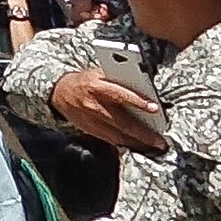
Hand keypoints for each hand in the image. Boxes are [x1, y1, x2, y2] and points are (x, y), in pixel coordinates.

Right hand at [49, 71, 165, 151]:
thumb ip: (119, 81)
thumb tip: (145, 87)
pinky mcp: (91, 131)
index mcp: (96, 87)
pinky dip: (126, 144)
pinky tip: (137, 146)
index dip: (138, 101)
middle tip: (160, 141)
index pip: (120, 94)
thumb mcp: (99, 74)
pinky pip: (111, 141)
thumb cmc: (85, 81)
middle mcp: (94, 106)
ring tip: (153, 146)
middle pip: (123, 123)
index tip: (155, 108)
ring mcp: (92, 121)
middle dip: (143, 134)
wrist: (60, 93)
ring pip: (118, 136)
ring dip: (137, 143)